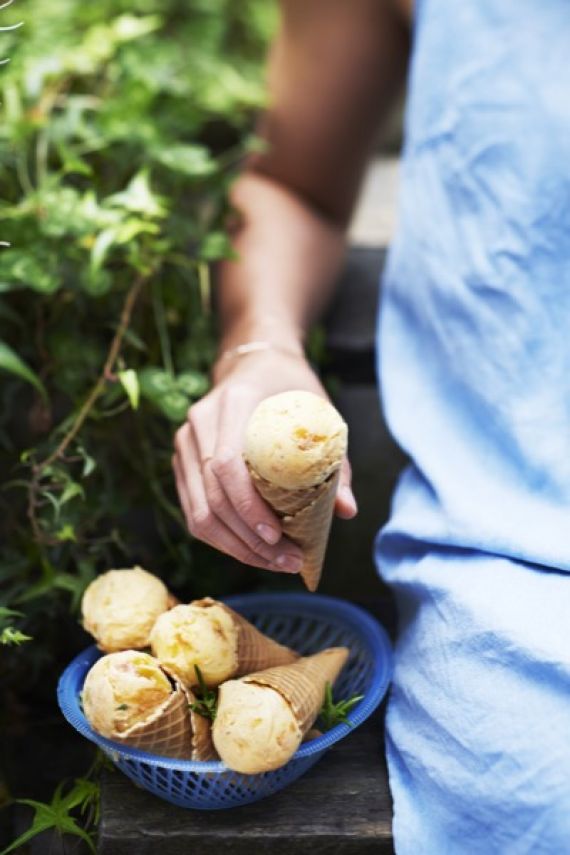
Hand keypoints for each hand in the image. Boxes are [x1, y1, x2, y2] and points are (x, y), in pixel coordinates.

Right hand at [173, 350, 356, 574]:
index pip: (226, 464)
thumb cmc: (291, 390)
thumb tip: (346, 511)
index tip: (277, 534)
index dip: (248, 506)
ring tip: (275, 564)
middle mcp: (199, 423)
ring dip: (236, 547)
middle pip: (211, 496)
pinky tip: (253, 552)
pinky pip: (194, 512)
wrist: (254, 365)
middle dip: (249, 539)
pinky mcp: (181, 463)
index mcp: (231, 403)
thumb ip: (335, 462)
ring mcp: (185, 444)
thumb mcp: (320, 413)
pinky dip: (223, 539)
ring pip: (198, 512)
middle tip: (287, 562)